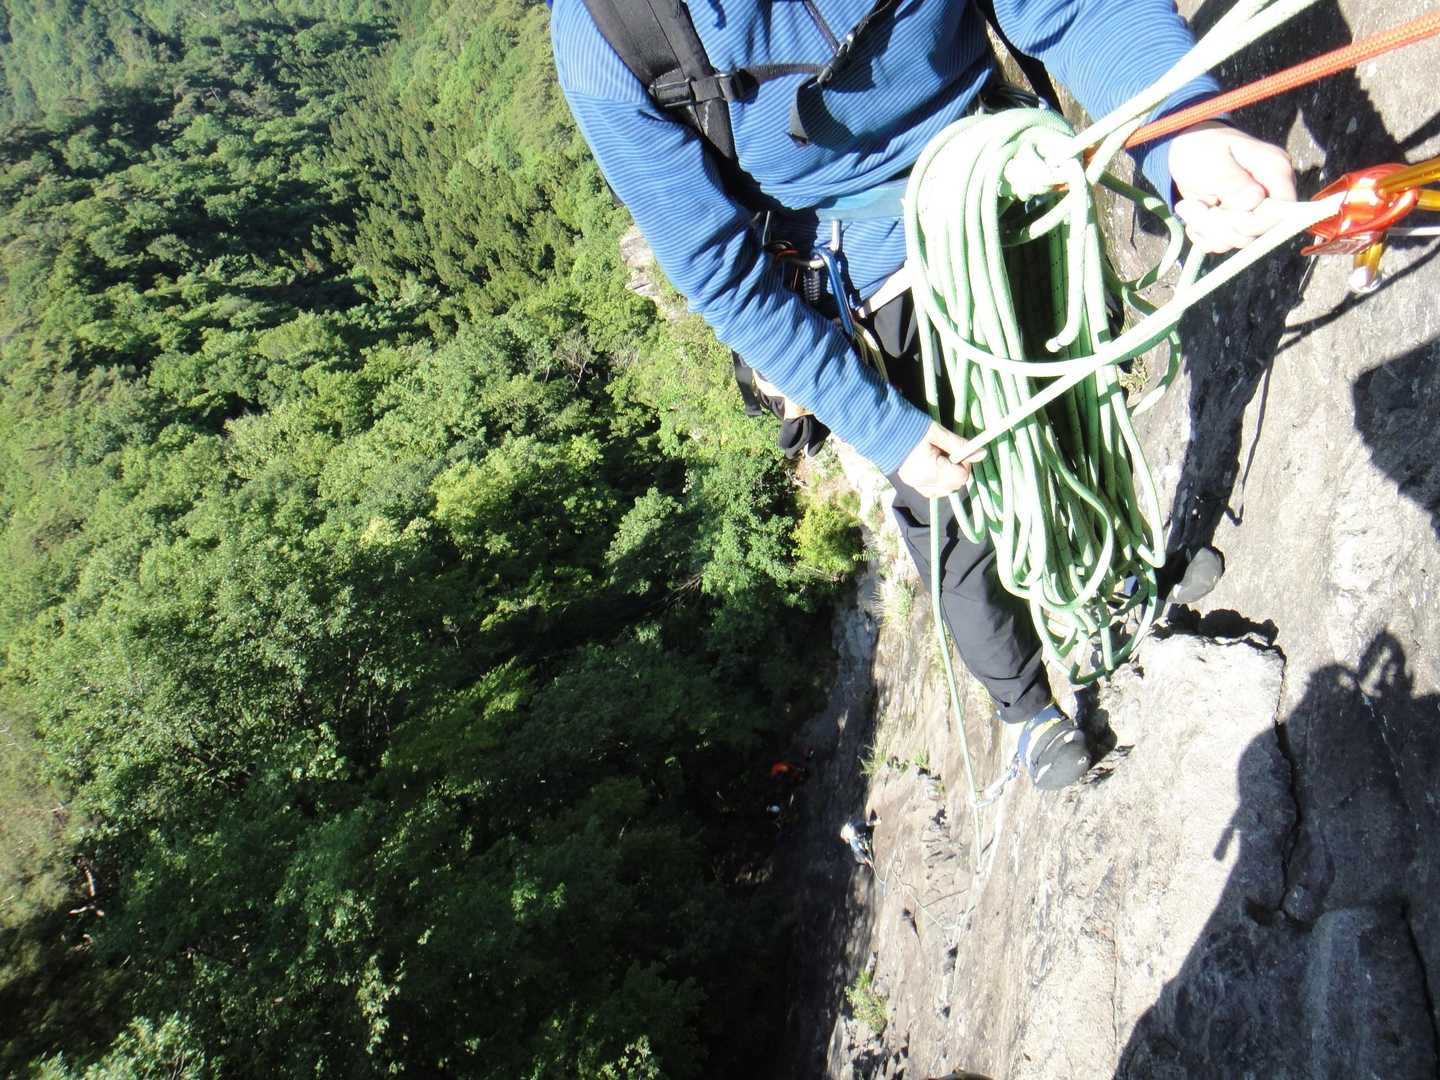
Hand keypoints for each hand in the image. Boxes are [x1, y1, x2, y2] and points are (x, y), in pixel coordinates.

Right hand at [896, 421, 985, 498]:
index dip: (964, 464)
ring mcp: (915, 485)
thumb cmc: (911, 427)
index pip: (961, 477)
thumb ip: (959, 445)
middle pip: (953, 487)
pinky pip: (931, 490)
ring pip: (943, 491)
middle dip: (956, 472)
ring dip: (948, 478)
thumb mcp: (938, 433)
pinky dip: (937, 481)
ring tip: (939, 459)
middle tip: (948, 453)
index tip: (957, 450)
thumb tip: (981, 453)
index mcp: (931, 471)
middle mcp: (923, 483)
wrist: (882, 428)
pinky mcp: (910, 483)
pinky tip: (932, 465)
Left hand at [1168, 121, 1296, 253]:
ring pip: (1238, 240)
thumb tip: (1255, 201)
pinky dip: (1203, 235)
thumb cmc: (1201, 146)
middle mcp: (1270, 192)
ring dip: (1208, 229)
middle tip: (1196, 206)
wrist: (1184, 150)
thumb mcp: (1212, 160)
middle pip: (1257, 231)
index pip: (1284, 210)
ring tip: (1190, 206)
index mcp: (1275, 170)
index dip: (1256, 223)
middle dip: (1221, 226)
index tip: (1229, 218)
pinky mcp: (1237, 221)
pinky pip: (1224, 243)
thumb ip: (1233, 181)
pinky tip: (1193, 216)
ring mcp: (1254, 209)